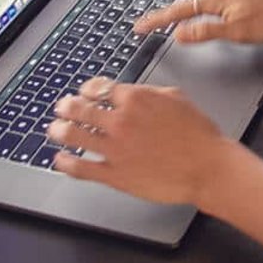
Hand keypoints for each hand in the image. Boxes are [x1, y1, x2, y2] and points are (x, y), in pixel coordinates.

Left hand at [50, 79, 235, 205]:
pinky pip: (82, 168)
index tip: (84, 92)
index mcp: (136, 99)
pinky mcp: (115, 174)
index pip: (101, 88)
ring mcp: (115, 149)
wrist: (207, 167)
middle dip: (67, 106)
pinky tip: (60, 160)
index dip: (88, 88)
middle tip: (62, 107)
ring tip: (55, 129)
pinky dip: (66, 163)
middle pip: (81, 109)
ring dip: (60, 130)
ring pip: (75, 136)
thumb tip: (134, 91)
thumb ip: (150, 92)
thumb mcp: (176, 98)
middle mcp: (121, 121)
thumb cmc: (198, 136)